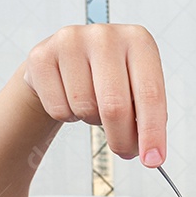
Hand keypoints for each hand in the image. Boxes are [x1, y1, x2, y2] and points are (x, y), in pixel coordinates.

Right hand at [23, 24, 167, 166]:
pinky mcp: (41, 56)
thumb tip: (151, 155)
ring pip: (85, 108)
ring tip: (93, 104)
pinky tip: (70, 98)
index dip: (152, 133)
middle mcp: (105, 35)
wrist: (66, 62)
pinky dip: (68, 115)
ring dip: (92, 120)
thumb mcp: (137, 91)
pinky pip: (59, 109)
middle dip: (122, 139)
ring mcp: (70, 41)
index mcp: (139, 40)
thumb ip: (147, 120)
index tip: (154, 161)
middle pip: (115, 106)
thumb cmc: (111, 80)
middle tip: (125, 152)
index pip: (150, 94)